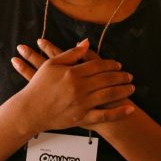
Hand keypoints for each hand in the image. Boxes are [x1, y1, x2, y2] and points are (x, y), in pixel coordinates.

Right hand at [11, 38, 135, 132]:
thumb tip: (86, 43)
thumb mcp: (51, 65)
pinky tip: (129, 109)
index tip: (118, 65)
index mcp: (72, 73)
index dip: (111, 65)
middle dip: (121, 77)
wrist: (30, 111)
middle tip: (129, 76)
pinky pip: (103, 115)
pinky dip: (118, 113)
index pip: (98, 66)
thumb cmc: (38, 87)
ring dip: (123, 91)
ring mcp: (81, 103)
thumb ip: (70, 53)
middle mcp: (79, 87)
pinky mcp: (81, 117)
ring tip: (131, 88)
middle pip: (106, 79)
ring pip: (108, 95)